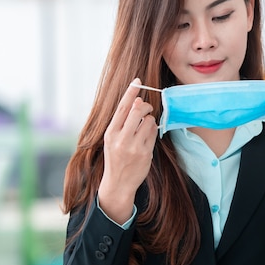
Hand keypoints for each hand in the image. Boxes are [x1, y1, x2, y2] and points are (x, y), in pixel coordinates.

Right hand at [98, 78, 157, 222]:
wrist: (118, 183)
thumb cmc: (115, 158)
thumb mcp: (112, 140)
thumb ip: (122, 122)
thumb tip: (137, 101)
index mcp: (110, 133)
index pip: (122, 108)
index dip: (130, 92)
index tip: (137, 81)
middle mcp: (121, 139)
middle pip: (138, 110)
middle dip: (145, 106)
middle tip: (146, 108)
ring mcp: (134, 147)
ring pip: (149, 121)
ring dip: (150, 120)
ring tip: (144, 128)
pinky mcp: (145, 153)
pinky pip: (154, 133)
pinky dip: (152, 131)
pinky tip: (147, 136)